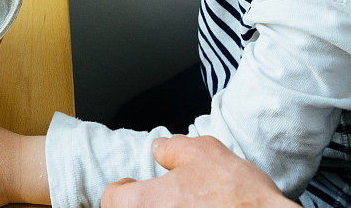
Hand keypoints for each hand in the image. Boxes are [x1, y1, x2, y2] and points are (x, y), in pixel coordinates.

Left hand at [101, 135, 295, 207]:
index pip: (111, 198)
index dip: (123, 188)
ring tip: (184, 206)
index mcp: (143, 203)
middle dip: (143, 203)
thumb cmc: (240, 198)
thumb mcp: (205, 153)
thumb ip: (172, 148)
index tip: (133, 186)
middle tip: (164, 197)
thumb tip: (158, 149)